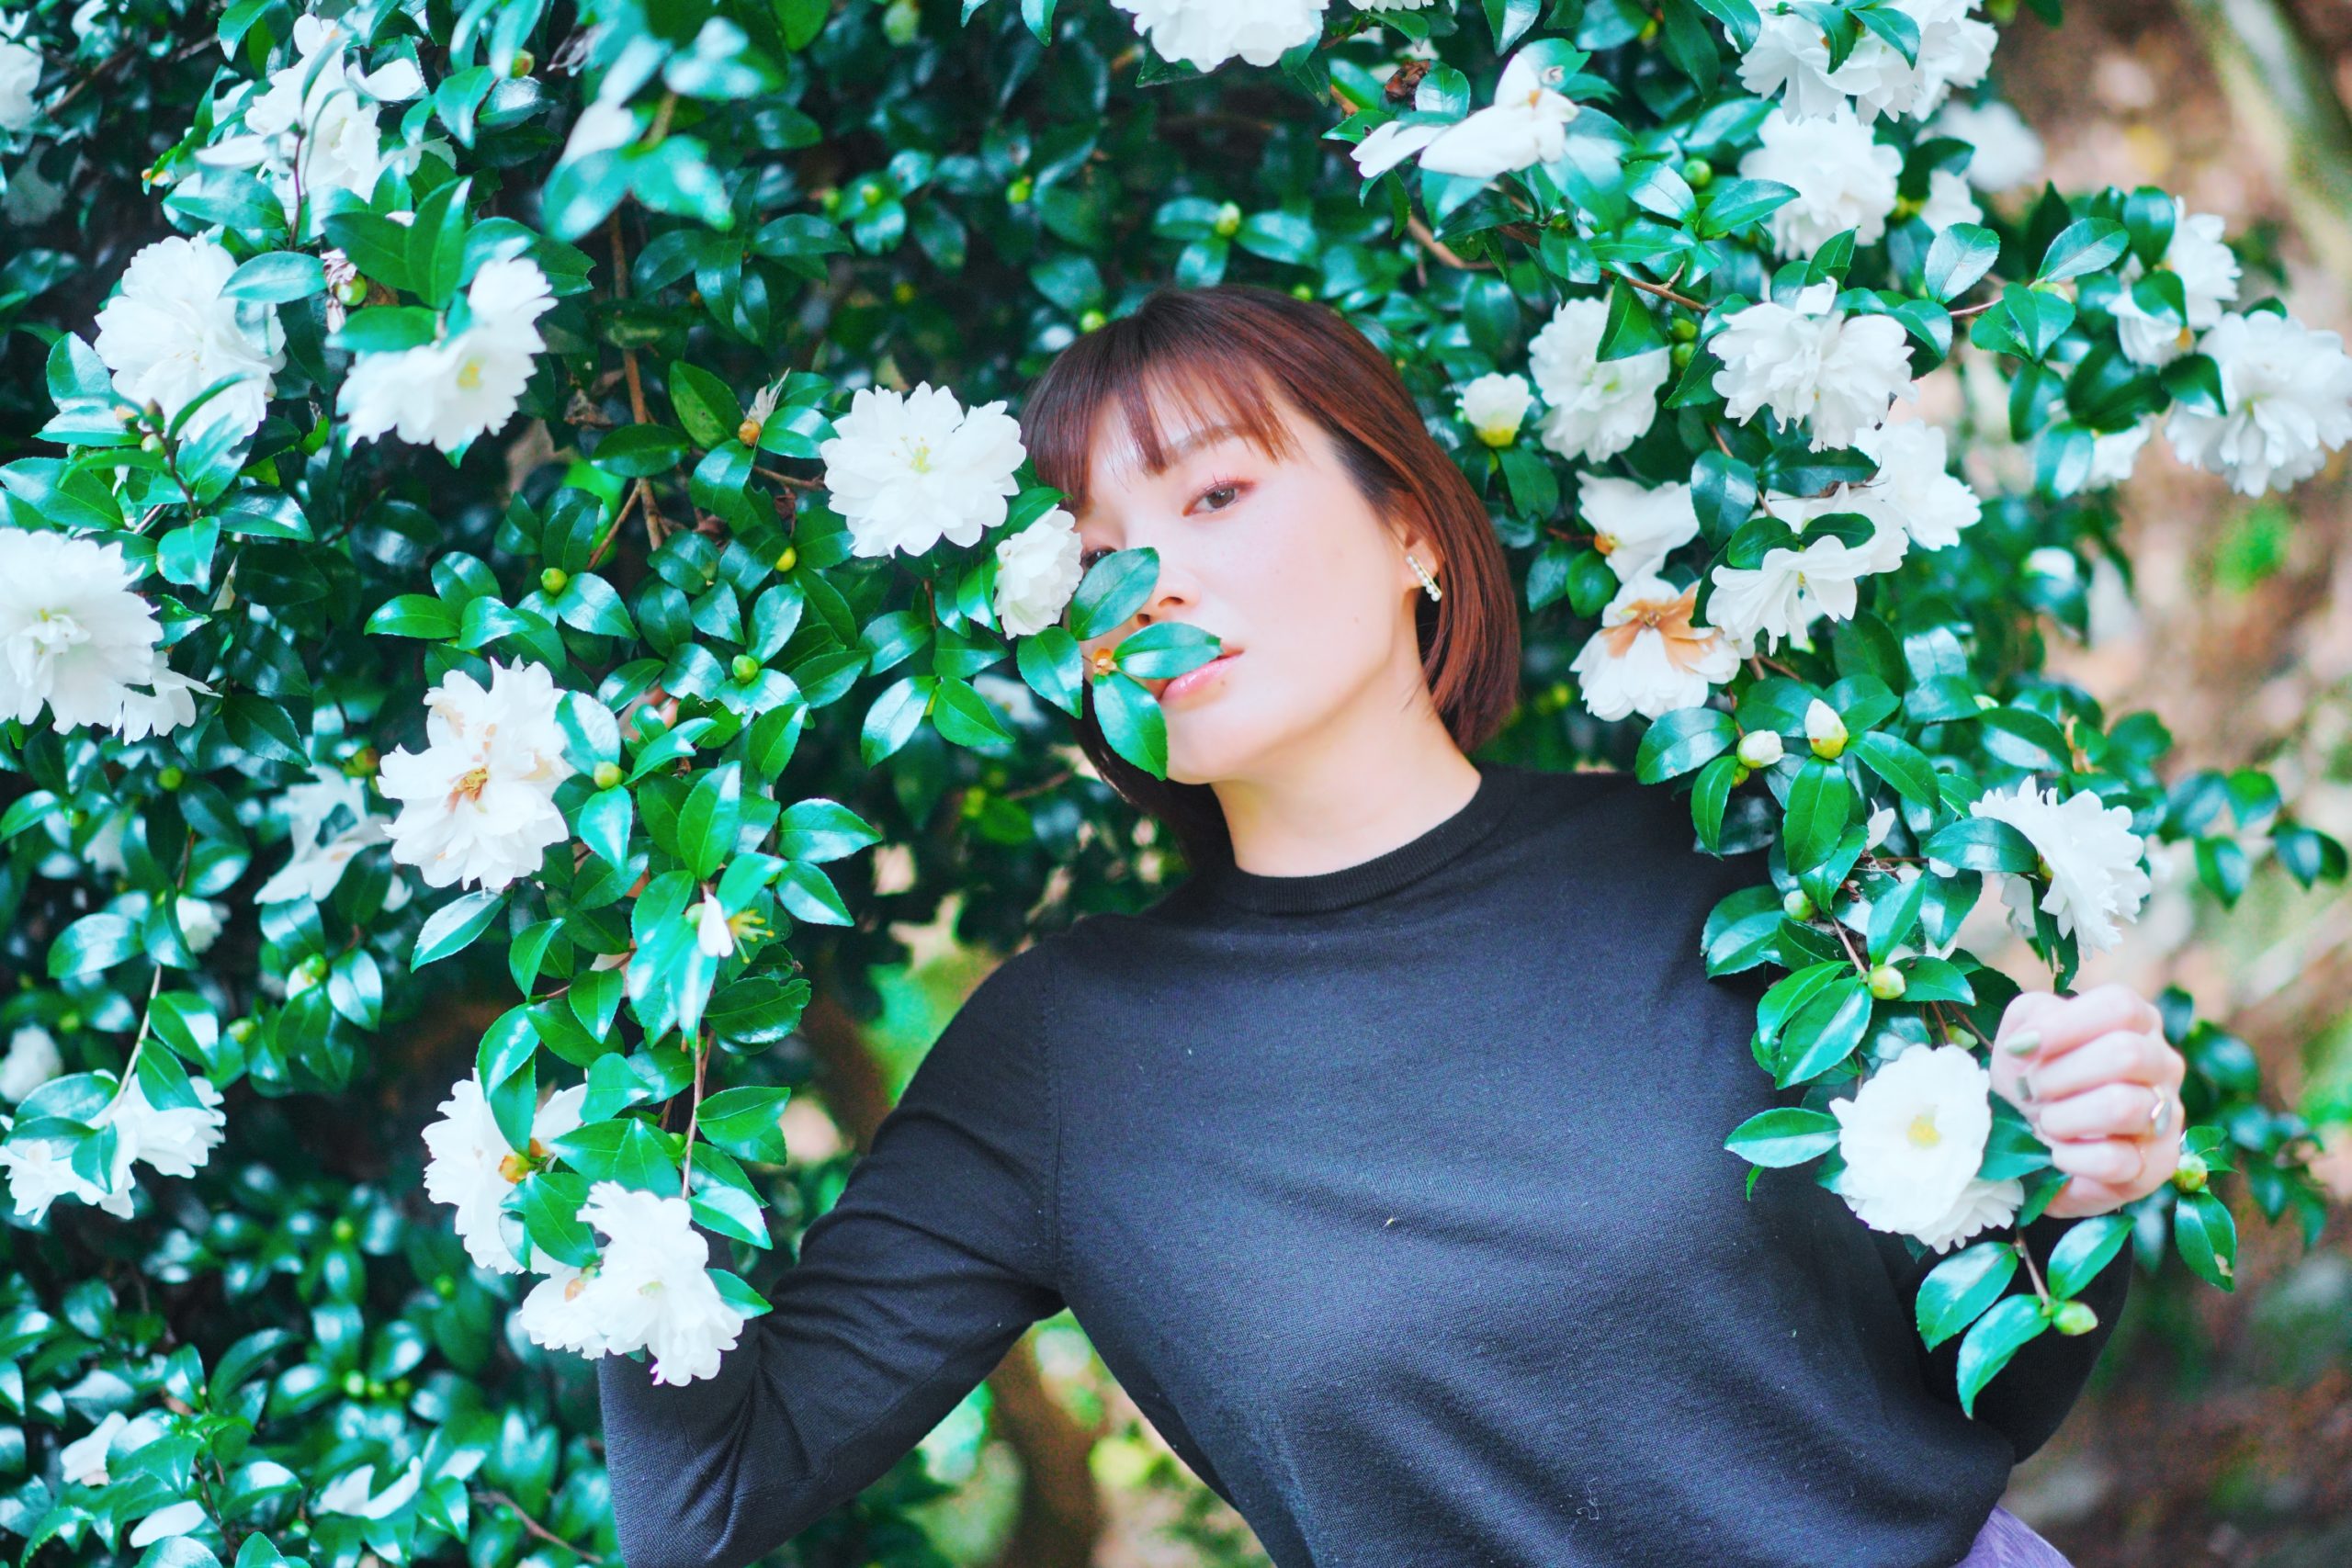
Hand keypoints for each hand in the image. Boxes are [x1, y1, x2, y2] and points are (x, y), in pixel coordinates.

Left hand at [1988, 982, 2186, 1219]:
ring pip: (2123, 1107)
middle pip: (2127, 1054)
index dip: (2065, 1026)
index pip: (2121, 1006)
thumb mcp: (2022, 1034)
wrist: (2033, 1140)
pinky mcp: (2159, 1164)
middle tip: (2031, 1091)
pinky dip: (2072, 1158)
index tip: (2020, 1048)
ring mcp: (2168, 1114)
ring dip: (2063, 1118)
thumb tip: (2029, 1041)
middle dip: (2059, 1076)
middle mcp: (2162, 1063)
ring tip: (2046, 1123)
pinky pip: (2116, 1160)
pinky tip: (2059, 1154)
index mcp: (2136, 1022)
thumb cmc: (2035, 1076)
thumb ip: (2030, 1016)